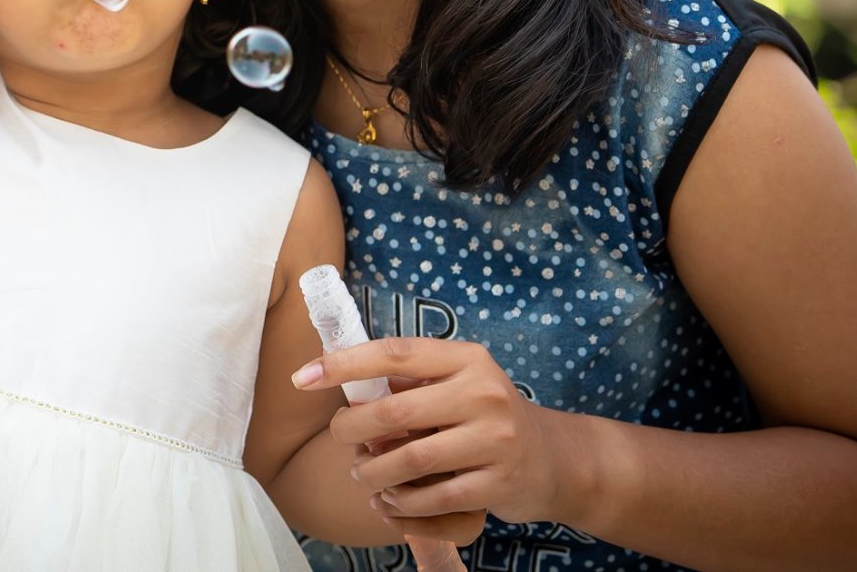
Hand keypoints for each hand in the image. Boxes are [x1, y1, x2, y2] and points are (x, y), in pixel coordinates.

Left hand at [296, 337, 566, 529]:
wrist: (555, 459)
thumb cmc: (485, 416)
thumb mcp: (457, 382)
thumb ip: (410, 379)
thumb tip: (341, 380)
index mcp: (465, 358)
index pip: (393, 353)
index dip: (343, 365)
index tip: (302, 378)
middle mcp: (483, 392)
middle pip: (392, 412)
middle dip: (351, 429)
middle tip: (340, 440)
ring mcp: (495, 438)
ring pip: (408, 460)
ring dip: (373, 472)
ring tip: (363, 475)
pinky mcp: (499, 482)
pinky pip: (433, 497)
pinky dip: (402, 502)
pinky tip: (391, 500)